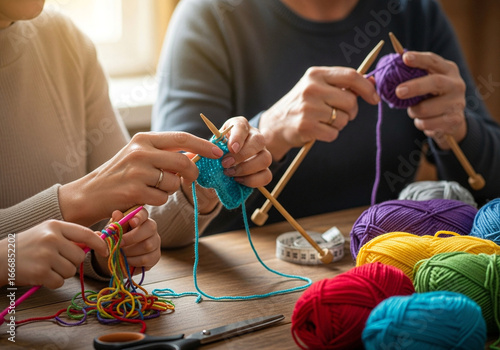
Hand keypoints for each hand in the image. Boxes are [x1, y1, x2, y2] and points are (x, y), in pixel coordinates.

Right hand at [0, 220, 107, 288]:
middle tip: (57, 260)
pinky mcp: (40, 272)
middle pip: (80, 256)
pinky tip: (42, 275)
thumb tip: (99, 238)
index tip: (106, 251)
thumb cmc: (29, 245)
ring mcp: (45, 255)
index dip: (99, 244)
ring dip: (62, 273)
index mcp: (55, 225)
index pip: (86, 234)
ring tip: (47, 266)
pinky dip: (53, 282)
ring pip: (71, 270)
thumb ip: (72, 235)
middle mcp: (51, 238)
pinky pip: (60, 282)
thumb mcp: (49, 232)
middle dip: (72, 262)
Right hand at [59, 132, 223, 225]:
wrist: (89, 194)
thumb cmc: (119, 175)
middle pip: (183, 162)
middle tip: (191, 179)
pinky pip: (162, 198)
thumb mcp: (139, 156)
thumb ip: (165, 153)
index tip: (218, 152)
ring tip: (151, 189)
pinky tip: (143, 198)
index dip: (203, 145)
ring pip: (173, 183)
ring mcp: (136, 171)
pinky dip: (157, 201)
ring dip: (168, 190)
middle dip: (192, 174)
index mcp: (143, 139)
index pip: (181, 138)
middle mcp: (140, 152)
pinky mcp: (134, 191)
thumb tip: (197, 154)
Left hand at [93, 208, 160, 275]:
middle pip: (150, 228)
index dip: (139, 216)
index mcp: (140, 219)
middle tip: (119, 243)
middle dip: (132, 237)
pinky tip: (127, 260)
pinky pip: (146, 258)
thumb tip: (116, 213)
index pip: (144, 213)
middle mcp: (151, 228)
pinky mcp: (155, 256)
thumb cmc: (117, 240)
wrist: (117, 258)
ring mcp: (155, 242)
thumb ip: (115, 223)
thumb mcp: (113, 232)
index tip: (131, 221)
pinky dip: (134, 261)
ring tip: (121, 253)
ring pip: (148, 245)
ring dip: (130, 251)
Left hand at [181, 117, 272, 213]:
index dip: (238, 136)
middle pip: (259, 141)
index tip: (231, 148)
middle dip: (242, 155)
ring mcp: (262, 153)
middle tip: (225, 164)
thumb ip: (202, 149)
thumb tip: (190, 157)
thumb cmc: (214, 152)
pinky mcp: (264, 169)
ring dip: (247, 168)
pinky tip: (237, 180)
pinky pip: (266, 175)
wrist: (221, 165)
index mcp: (238, 126)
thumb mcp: (208, 147)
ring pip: (266, 159)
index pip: (242, 125)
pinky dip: (252, 180)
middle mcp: (254, 136)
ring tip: (229, 173)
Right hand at [260, 66, 379, 159]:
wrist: (276, 124)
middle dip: (351, 111)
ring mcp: (308, 107)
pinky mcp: (306, 126)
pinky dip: (330, 135)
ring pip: (343, 119)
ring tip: (324, 122)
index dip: (367, 88)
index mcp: (316, 74)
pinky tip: (318, 130)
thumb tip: (373, 80)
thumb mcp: (319, 87)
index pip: (351, 76)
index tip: (374, 99)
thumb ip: (343, 84)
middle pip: (350, 101)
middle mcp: (311, 88)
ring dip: (339, 124)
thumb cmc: (302, 104)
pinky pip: (333, 134)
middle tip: (340, 114)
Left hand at [395, 51, 466, 149]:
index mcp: (448, 70)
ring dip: (413, 111)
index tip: (404, 58)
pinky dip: (420, 123)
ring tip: (415, 111)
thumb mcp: (426, 83)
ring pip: (425, 108)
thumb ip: (412, 77)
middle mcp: (456, 84)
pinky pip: (427, 123)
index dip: (419, 59)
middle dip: (415, 86)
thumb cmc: (432, 97)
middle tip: (398, 91)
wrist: (452, 120)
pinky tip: (425, 120)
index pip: (433, 61)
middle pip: (435, 82)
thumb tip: (384, 74)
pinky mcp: (455, 120)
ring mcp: (457, 103)